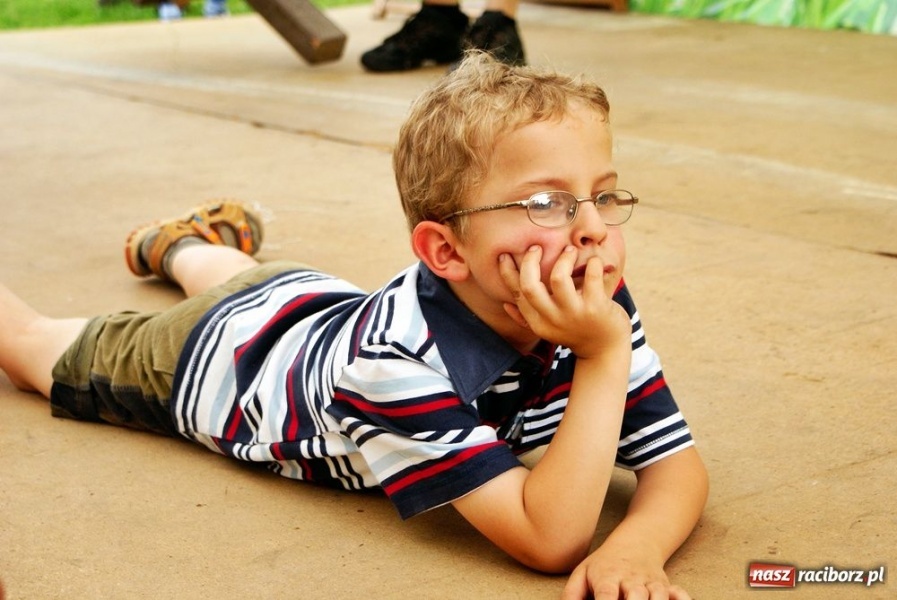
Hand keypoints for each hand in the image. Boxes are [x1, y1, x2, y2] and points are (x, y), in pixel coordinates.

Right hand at [499, 245, 630, 358]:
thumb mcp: (549, 329)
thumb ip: (527, 318)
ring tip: (569, 250)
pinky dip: (593, 264)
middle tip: (537, 248)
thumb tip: (506, 304)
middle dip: (530, 261)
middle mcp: (553, 319)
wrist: (606, 350)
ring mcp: (575, 314)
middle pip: (530, 286)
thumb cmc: (576, 332)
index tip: (504, 255)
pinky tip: (594, 262)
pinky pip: (591, 277)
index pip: (517, 294)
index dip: (507, 272)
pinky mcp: (596, 307)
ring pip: (559, 278)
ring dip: (563, 259)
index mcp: (538, 323)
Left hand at [561, 546, 691, 599]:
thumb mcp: (583, 573)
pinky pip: (678, 593)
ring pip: (658, 596)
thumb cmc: (604, 564)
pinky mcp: (666, 586)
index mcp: (607, 576)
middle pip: (635, 596)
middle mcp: (631, 579)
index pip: (607, 593)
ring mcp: (650, 582)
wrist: (636, 540)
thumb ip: (572, 594)